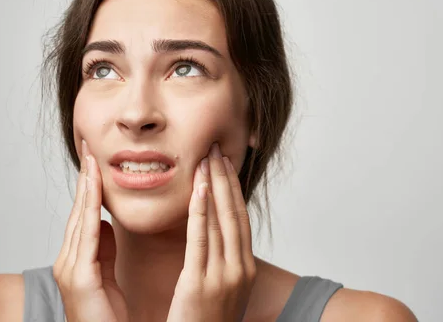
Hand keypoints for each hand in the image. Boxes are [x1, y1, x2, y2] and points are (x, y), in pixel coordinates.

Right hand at [52, 140, 128, 321]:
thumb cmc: (107, 314)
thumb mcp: (107, 272)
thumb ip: (105, 248)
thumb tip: (107, 222)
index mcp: (77, 258)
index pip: (84, 213)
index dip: (89, 185)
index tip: (95, 159)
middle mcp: (68, 259)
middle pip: (79, 209)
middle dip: (85, 178)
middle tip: (90, 147)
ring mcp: (70, 268)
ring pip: (81, 217)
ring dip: (87, 186)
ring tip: (93, 159)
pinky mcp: (79, 277)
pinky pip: (88, 235)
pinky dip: (91, 208)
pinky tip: (95, 189)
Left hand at [166, 143, 256, 321]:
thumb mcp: (223, 291)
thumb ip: (221, 263)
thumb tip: (213, 238)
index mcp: (244, 269)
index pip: (240, 220)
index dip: (233, 189)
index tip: (224, 166)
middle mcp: (239, 269)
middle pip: (234, 214)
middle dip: (225, 180)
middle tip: (216, 151)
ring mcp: (223, 277)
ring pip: (220, 221)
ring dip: (213, 187)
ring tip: (206, 160)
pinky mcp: (200, 284)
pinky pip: (201, 239)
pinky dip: (200, 211)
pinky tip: (198, 189)